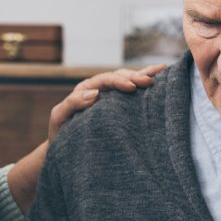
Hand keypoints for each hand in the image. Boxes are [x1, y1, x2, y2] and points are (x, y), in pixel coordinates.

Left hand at [48, 64, 164, 140]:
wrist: (64, 149)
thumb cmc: (60, 133)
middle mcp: (98, 89)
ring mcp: (109, 97)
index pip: (104, 80)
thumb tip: (94, 94)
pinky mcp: (119, 106)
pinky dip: (145, 79)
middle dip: (134, 77)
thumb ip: (72, 103)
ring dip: (143, 75)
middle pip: (119, 76)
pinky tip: (161, 72)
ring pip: (128, 80)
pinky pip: (133, 90)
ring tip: (160, 71)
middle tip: (148, 82)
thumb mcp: (60, 117)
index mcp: (85, 89)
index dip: (119, 81)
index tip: (131, 88)